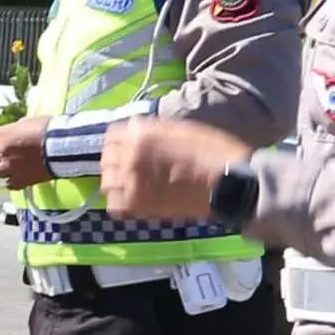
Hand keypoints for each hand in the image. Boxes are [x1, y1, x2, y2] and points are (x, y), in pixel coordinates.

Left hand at [0, 116, 53, 188]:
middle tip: (9, 155)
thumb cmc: (49, 130)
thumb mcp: (30, 122)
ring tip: (13, 167)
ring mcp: (10, 168)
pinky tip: (20, 178)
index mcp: (3, 134)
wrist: (62, 147)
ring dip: (3, 169)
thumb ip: (18, 129)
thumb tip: (16, 131)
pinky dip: (13, 181)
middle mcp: (2, 152)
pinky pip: (9, 184)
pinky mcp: (20, 181)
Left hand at [103, 118, 251, 220]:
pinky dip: (120, 202)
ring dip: (116, 181)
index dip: (119, 141)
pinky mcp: (139, 205)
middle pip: (106, 159)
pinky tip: (133, 198)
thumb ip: (152, 130)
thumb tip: (135, 132)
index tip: (127, 147)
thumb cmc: (211, 151)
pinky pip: (115, 205)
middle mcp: (129, 156)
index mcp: (140, 133)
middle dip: (116, 160)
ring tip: (131, 183)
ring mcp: (131, 181)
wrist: (228, 181)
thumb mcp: (179, 128)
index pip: (111, 136)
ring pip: (107, 182)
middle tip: (130, 166)